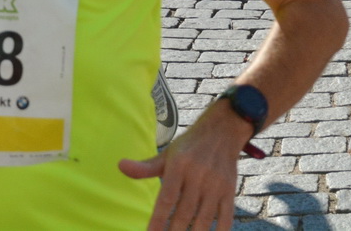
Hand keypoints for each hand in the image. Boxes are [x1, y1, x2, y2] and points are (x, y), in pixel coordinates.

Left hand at [118, 105, 249, 230]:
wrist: (223, 130)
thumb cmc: (190, 146)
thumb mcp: (168, 153)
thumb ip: (146, 167)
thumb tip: (120, 166)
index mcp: (180, 165)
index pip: (166, 199)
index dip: (158, 220)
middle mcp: (198, 175)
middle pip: (184, 212)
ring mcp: (216, 184)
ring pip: (204, 218)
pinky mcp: (230, 190)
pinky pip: (226, 217)